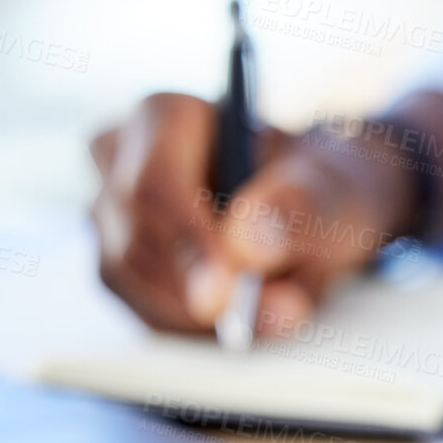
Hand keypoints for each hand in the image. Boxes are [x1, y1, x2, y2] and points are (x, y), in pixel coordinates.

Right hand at [88, 90, 442, 334]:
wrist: (321, 210)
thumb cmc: (324, 189)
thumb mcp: (335, 192)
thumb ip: (298, 210)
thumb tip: (249, 245)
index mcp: (164, 115)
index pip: (152, 186)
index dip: (185, 246)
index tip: (226, 294)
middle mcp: (118, 158)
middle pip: (131, 240)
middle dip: (196, 293)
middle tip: (262, 317)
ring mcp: (107, 212)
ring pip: (127, 280)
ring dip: (195, 315)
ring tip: (268, 311)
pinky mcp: (115, 261)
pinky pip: (137, 308)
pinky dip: (190, 327)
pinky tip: (238, 320)